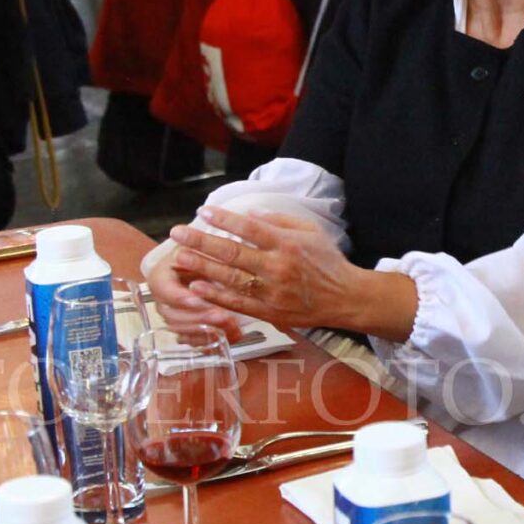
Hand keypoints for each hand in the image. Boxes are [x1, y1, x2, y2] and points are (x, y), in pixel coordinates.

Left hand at [156, 206, 412, 339]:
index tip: (203, 211)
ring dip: (202, 268)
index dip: (224, 219)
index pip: (249, 228)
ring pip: (230, 278)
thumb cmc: (328, 262)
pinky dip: (217, 296)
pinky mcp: (270, 312)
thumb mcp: (310, 231)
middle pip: (232, 252)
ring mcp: (272, 292)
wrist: (346, 298)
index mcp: (286, 244)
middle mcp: (277, 267)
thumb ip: (280, 221)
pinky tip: (198, 288)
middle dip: (201, 241)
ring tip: (180, 258)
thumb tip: (250, 213)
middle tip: (178, 233)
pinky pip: (239, 303)